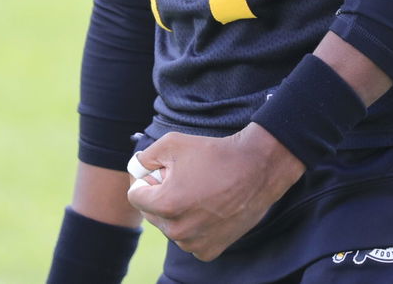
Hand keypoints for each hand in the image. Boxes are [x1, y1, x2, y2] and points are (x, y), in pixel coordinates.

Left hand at [126, 124, 305, 260]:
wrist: (258, 168)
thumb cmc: (216, 153)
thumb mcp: (174, 143)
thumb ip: (145, 157)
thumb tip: (135, 169)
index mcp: (166, 204)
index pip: (135, 196)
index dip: (146, 180)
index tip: (161, 172)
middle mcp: (178, 229)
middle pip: (152, 214)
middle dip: (161, 197)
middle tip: (184, 180)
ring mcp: (194, 243)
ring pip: (171, 228)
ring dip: (177, 213)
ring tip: (199, 193)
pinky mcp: (210, 250)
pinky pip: (189, 241)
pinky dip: (194, 228)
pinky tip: (209, 210)